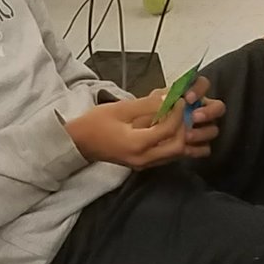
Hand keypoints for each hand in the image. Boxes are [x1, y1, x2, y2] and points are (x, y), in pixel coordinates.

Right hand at [66, 83, 222, 169]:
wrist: (79, 143)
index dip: (178, 114)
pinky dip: (173, 144)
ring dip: (182, 138)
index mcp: (137, 144)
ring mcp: (144, 164)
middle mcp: (144, 158)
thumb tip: (169, 98)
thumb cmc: (96, 123)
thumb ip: (147, 105)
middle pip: (178, 148)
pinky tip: (171, 130)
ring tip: (181, 120)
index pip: (169, 131)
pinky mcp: (142, 164)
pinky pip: (166, 157)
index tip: (179, 100)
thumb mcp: (121, 108)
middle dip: (185, 128)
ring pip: (175, 155)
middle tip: (182, 112)